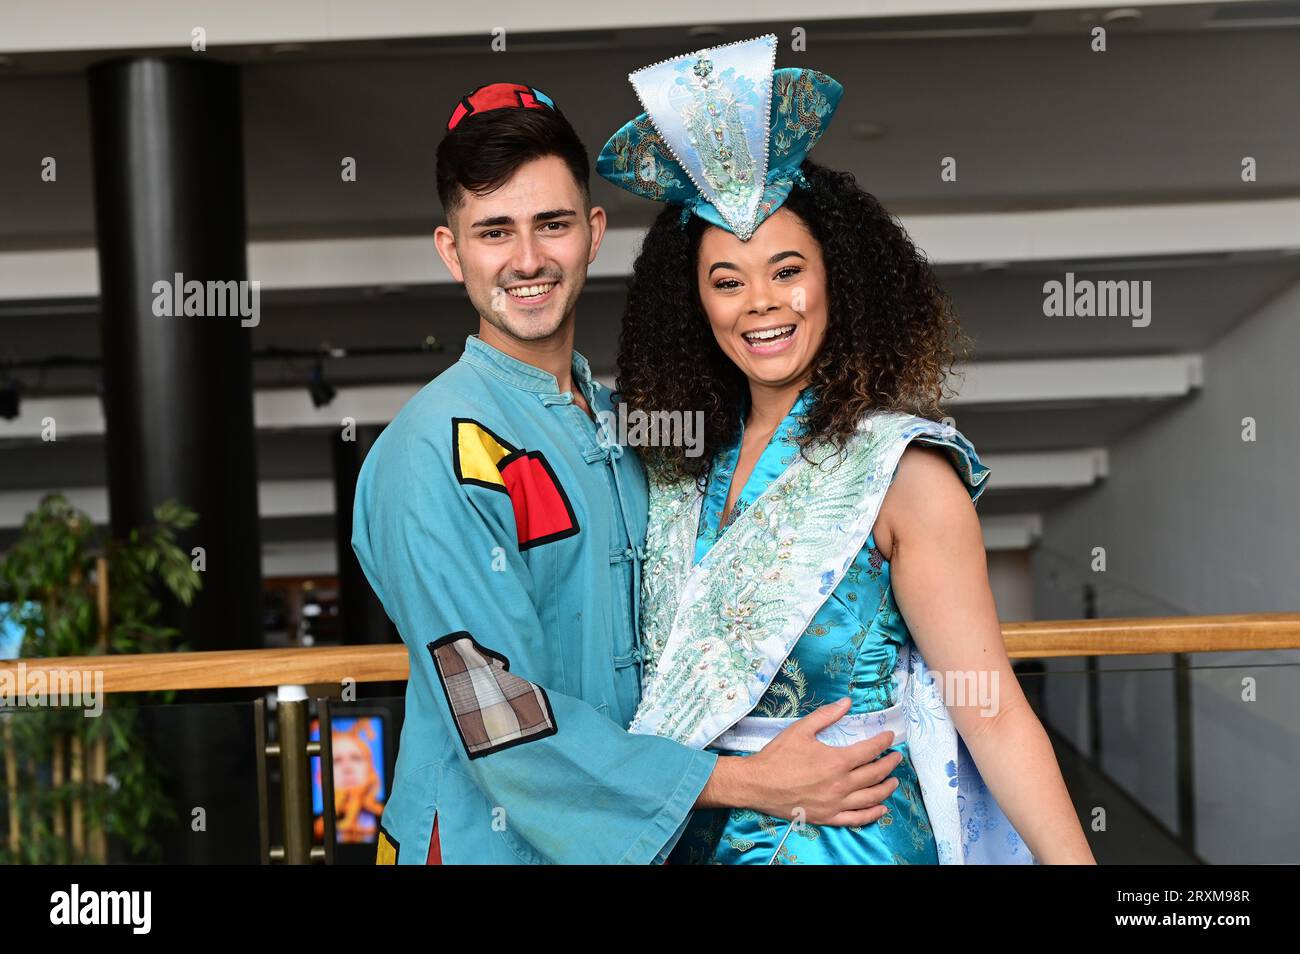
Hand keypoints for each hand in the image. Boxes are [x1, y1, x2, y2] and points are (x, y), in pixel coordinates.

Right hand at [699, 697, 902, 825]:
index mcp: (837, 761)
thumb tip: (846, 702)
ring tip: (894, 781)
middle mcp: (841, 784)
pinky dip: (872, 814)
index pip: (869, 751)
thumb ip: (826, 716)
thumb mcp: (801, 729)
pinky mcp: (828, 817)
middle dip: (889, 764)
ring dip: (886, 788)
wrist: (757, 784)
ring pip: (871, 798)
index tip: (890, 737)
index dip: (883, 743)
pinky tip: (881, 808)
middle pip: (875, 774)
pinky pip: (857, 818)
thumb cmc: (778, 756)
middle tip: (897, 757)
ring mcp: (836, 803)